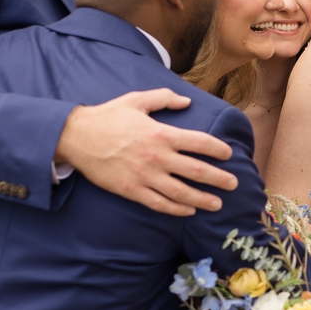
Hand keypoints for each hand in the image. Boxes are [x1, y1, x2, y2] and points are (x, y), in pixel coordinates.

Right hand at [54, 89, 237, 214]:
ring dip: (203, 199)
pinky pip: (160, 204)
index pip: (201, 143)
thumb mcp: (137, 99)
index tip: (228, 155)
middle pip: (198, 171)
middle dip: (220, 179)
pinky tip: (189, 211)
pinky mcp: (132, 191)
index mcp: (162, 133)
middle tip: (234, 184)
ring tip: (217, 204)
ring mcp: (145, 176)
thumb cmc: (108, 116)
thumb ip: (164, 98)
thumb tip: (187, 101)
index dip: (219, 150)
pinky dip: (177, 209)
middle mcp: (158, 157)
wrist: (76, 137)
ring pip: (182, 193)